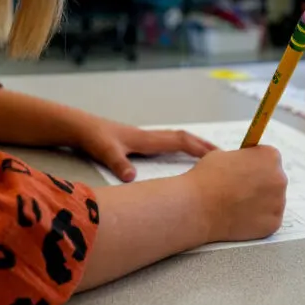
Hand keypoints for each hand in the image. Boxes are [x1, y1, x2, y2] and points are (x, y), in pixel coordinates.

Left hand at [76, 116, 216, 181]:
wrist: (80, 127)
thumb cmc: (93, 137)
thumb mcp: (105, 151)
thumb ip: (118, 163)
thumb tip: (132, 177)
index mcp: (147, 139)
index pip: (180, 141)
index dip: (200, 148)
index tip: (218, 156)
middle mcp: (149, 137)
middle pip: (184, 139)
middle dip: (204, 146)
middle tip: (224, 156)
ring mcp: (144, 140)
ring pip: (176, 141)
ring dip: (193, 147)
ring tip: (208, 158)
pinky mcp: (138, 144)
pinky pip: (166, 146)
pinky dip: (179, 150)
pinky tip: (179, 160)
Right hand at [186, 146, 287, 243]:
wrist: (199, 206)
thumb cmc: (208, 177)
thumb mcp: (225, 154)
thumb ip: (242, 158)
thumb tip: (245, 166)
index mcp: (270, 156)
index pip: (269, 158)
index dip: (255, 164)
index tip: (246, 171)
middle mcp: (280, 178)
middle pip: (274, 179)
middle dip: (260, 183)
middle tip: (240, 189)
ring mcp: (279, 202)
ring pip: (273, 200)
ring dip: (260, 201)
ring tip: (237, 204)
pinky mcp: (274, 223)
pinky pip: (269, 218)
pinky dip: (258, 219)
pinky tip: (240, 216)